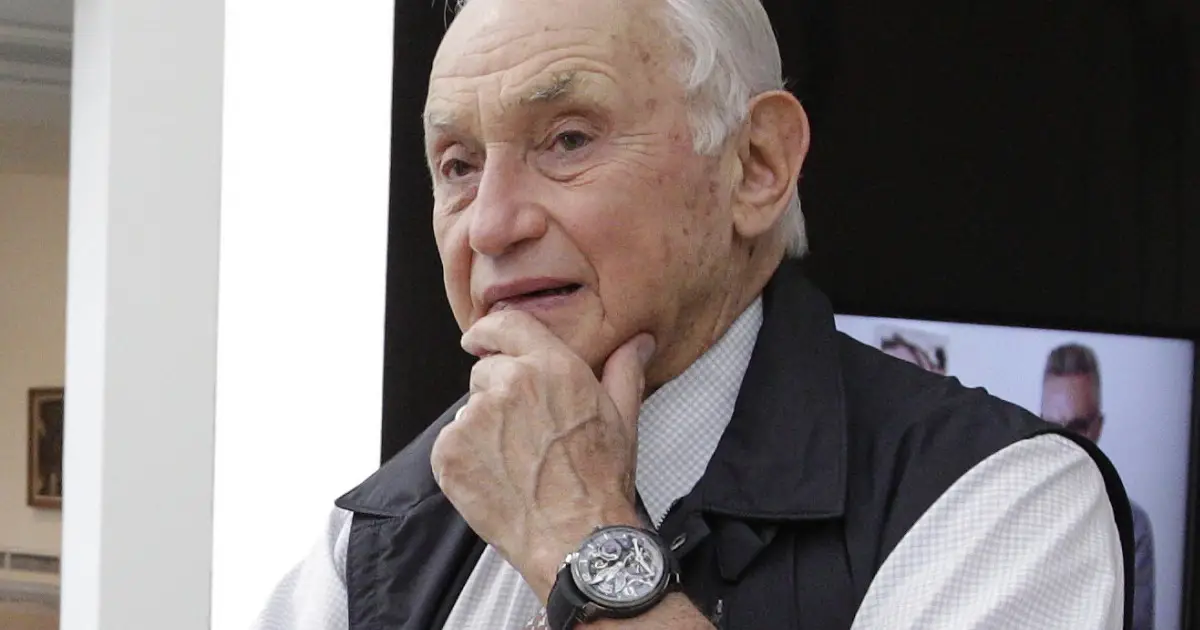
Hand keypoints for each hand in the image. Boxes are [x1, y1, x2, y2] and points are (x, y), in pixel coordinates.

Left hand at [430, 310, 655, 600]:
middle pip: (485, 372)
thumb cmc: (599, 482)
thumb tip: (638, 342)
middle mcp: (510, 383)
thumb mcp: (622, 419)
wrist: (575, 538)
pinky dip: (466, 459)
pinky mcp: (450, 451)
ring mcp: (474, 418)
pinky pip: (451, 444)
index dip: (490, 332)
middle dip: (498, 395)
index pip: (504, 324)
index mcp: (551, 367)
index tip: (481, 342)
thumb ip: (624, 370)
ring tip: (516, 462)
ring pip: (469, 411)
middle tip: (525, 433)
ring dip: (484, 430)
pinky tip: (496, 478)